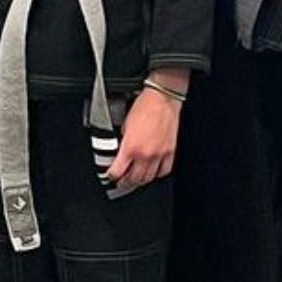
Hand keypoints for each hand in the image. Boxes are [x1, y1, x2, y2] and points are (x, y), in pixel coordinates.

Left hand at [106, 74, 184, 190]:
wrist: (162, 98)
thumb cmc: (144, 106)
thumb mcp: (125, 125)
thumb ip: (123, 142)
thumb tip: (120, 152)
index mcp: (130, 147)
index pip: (117, 172)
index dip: (111, 176)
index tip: (110, 175)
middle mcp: (145, 154)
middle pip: (133, 179)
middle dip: (125, 182)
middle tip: (122, 181)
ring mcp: (159, 154)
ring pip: (148, 178)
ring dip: (140, 181)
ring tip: (135, 178)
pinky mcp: (170, 152)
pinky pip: (164, 171)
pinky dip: (157, 174)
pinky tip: (153, 171)